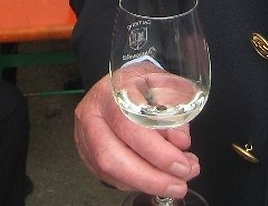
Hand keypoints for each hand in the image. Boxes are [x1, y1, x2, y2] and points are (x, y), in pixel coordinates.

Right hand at [73, 74, 198, 199]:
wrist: (120, 83)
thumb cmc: (141, 84)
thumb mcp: (164, 87)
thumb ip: (174, 113)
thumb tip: (180, 142)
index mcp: (109, 93)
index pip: (128, 125)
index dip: (156, 151)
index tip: (182, 163)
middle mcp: (91, 116)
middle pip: (111, 156)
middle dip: (150, 178)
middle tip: (180, 183)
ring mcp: (85, 138)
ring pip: (110, 173)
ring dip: (146, 184)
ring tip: (174, 181)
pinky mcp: (88, 155)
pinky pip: (111, 178)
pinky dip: (137, 183)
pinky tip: (156, 178)